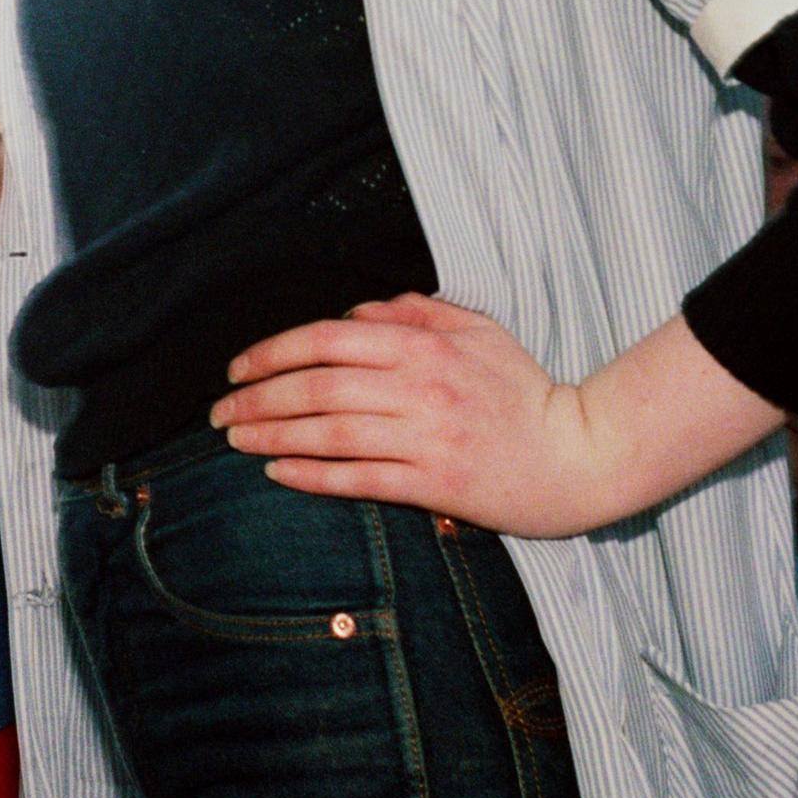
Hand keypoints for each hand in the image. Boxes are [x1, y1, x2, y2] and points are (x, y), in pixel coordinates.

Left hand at [216, 294, 596, 533]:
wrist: (579, 455)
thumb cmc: (525, 391)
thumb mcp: (478, 332)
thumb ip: (417, 313)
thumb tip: (356, 312)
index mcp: (425, 345)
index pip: (329, 339)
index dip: (274, 352)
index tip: (237, 368)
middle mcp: (421, 388)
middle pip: (319, 387)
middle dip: (258, 397)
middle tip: (219, 410)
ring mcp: (427, 438)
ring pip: (331, 433)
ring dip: (274, 436)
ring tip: (235, 439)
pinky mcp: (436, 485)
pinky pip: (361, 479)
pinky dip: (314, 476)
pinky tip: (280, 474)